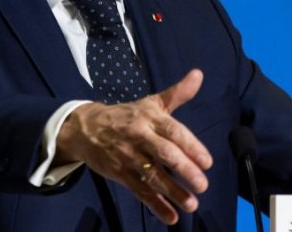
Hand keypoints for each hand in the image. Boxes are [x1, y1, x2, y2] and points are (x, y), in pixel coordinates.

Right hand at [55, 69, 212, 224]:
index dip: (191, 146)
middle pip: (164, 154)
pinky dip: (155, 205)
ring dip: (172, 192)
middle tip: (202, 185)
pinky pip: (139, 191)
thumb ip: (177, 93)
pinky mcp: (120, 174)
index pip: (173, 131)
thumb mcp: (151, 102)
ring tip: (191, 204)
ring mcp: (128, 157)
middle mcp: (140, 136)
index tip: (207, 161)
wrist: (85, 127)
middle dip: (184, 170)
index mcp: (150, 118)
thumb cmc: (126, 115)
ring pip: (152, 176)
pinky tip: (171, 217)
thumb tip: (199, 74)